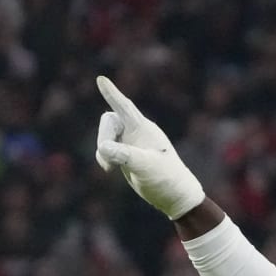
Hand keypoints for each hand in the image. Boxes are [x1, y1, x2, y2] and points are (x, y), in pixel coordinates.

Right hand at [95, 75, 204, 219]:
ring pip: (106, 136)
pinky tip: (109, 169)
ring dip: (103, 150)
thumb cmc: (166, 179)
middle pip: (109, 122)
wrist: (174, 196)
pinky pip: (107, 149)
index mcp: (144, 129)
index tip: (101, 80)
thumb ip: (125, 155)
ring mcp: (130, 143)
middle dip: (104, 137)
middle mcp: (136, 131)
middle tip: (106, 158)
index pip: (125, 108)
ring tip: (108, 168)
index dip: (112, 95)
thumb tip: (103, 147)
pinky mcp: (126, 155)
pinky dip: (104, 157)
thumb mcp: (146, 167)